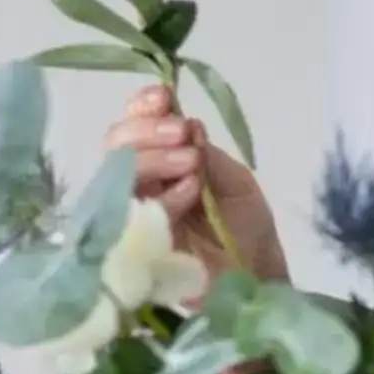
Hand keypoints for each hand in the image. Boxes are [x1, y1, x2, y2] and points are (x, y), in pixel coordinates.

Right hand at [103, 84, 287, 288]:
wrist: (258, 277)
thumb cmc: (246, 228)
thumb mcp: (235, 181)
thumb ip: (209, 155)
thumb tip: (187, 124)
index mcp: (162, 162)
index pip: (134, 126)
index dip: (141, 107)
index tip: (164, 96)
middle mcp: (141, 184)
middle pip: (115, 146)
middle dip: (145, 131)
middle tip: (181, 134)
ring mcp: (136, 215)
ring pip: (118, 175)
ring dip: (153, 158)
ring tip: (191, 163)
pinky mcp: (137, 246)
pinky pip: (134, 214)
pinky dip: (164, 197)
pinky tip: (192, 193)